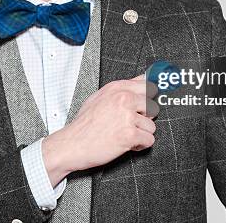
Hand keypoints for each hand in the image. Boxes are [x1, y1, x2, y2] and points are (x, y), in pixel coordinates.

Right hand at [42, 74, 159, 186]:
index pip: (147, 85)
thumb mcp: (99, 97)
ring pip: (151, 126)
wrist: (71, 144)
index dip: (149, 97)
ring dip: (141, 134)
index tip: (148, 104)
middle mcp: (123, 99)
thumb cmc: (84, 124)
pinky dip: (140, 145)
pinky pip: (149, 140)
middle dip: (144, 118)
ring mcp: (127, 116)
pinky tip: (126, 144)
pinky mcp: (130, 134)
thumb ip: (121, 89)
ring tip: (124, 135)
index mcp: (116, 88)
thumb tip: (143, 79)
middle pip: (153, 107)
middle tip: (130, 124)